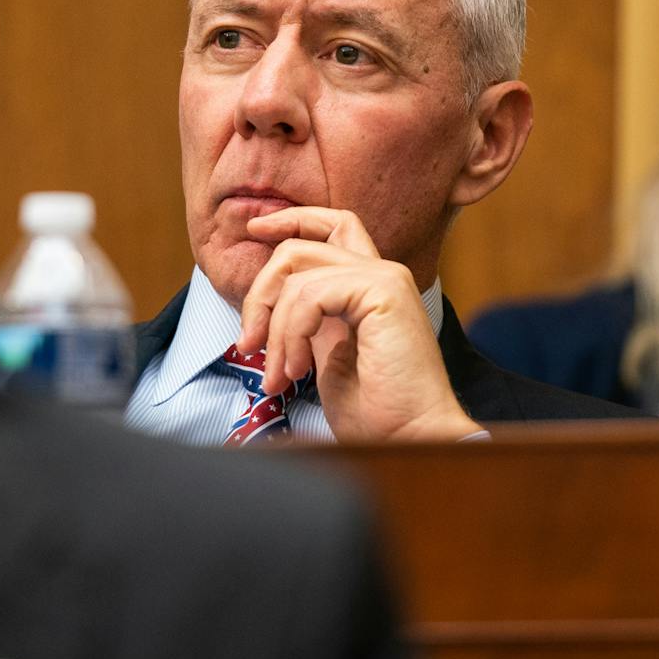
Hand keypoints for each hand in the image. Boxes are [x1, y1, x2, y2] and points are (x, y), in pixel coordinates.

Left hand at [235, 206, 481, 442]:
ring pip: (297, 273)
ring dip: (273, 330)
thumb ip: (307, 321)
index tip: (253, 229)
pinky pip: (309, 295)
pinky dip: (290, 334)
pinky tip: (297, 371)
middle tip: (247, 343)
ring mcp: (384, 278)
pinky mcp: (383, 292)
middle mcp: (380, 273)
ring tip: (279, 375)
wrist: (411, 437)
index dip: (290, 220)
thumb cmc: (376, 412)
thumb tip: (263, 312)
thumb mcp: (326, 356)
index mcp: (370, 285)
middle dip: (260, 293)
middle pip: (299, 246)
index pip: (333, 226)